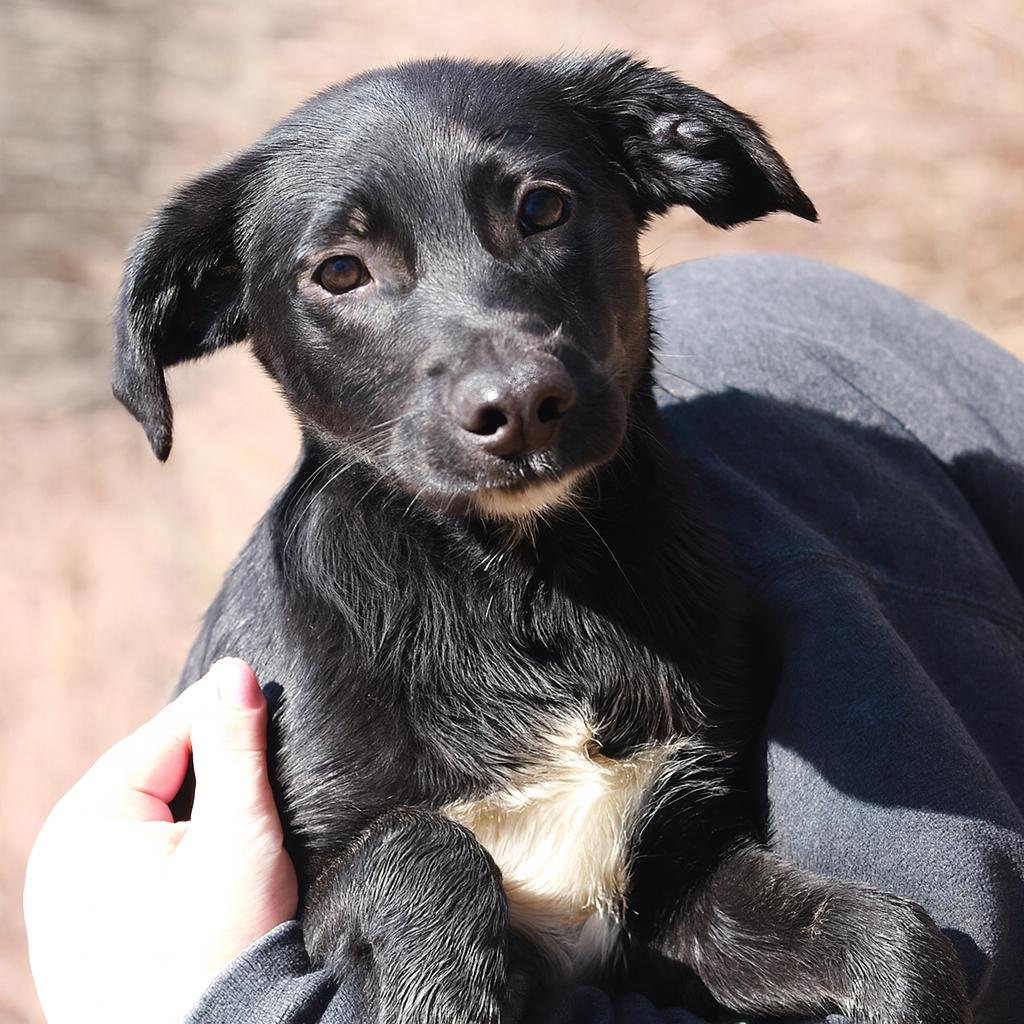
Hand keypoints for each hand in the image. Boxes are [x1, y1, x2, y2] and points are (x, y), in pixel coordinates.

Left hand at [24, 659, 298, 1023]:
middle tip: (264, 749)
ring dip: (196, 806)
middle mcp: (59, 859)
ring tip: (246, 801)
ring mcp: (68, 904)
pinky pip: (139, 862)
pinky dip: (178, 847)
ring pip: (149, 819)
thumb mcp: (239, 831)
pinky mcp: (91, 936)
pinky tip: (214, 854)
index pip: (164, 735)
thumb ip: (235, 746)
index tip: (265, 691)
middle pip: (154, 776)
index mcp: (82, 824)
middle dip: (208, 762)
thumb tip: (236, 672)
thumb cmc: (221, 946)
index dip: (220, 712)